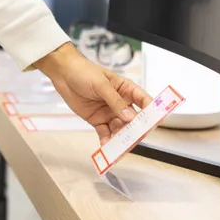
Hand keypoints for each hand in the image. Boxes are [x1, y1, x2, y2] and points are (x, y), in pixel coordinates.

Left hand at [35, 43, 153, 144]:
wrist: (63, 74)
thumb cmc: (84, 72)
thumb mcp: (101, 84)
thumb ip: (115, 101)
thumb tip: (130, 116)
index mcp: (126, 89)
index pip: (143, 101)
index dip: (151, 111)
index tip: (155, 122)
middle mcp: (120, 103)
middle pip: (133, 120)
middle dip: (135, 130)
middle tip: (135, 139)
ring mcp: (109, 113)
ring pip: (120, 129)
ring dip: (121, 138)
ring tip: (120, 147)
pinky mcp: (97, 120)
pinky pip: (105, 133)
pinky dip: (107, 141)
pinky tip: (107, 147)